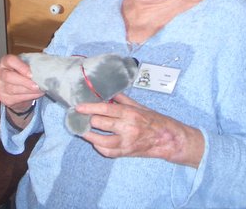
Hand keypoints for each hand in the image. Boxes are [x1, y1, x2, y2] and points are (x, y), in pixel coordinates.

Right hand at [0, 54, 43, 113]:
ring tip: (40, 89)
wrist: (16, 90)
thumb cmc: (23, 73)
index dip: (21, 66)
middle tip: (36, 85)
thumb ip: (32, 64)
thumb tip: (45, 65)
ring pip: (13, 89)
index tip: (31, 73)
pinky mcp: (4, 98)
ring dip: (29, 90)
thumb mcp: (26, 65)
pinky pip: (17, 98)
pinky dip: (29, 96)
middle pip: (9, 77)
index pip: (10, 60)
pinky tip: (37, 94)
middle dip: (24, 82)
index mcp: (4, 62)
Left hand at [76, 93, 204, 167]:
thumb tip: (108, 92)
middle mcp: (127, 127)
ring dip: (89, 135)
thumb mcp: (139, 106)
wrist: (167, 139)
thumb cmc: (154, 120)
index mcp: (130, 113)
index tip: (78, 107)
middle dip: (88, 120)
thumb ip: (122, 99)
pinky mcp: (126, 152)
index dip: (89, 108)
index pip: (105, 109)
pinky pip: (107, 152)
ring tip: (83, 131)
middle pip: (100, 123)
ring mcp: (126, 142)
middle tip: (80, 117)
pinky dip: (99, 146)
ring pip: (100, 140)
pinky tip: (95, 141)